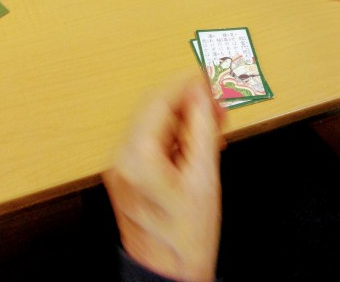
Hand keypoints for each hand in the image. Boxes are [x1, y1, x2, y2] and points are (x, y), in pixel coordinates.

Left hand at [103, 75, 223, 281]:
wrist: (169, 274)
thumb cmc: (186, 237)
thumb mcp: (204, 177)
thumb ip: (203, 128)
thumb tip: (202, 92)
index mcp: (137, 156)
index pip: (159, 100)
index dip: (186, 84)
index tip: (207, 76)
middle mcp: (122, 157)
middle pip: (155, 109)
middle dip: (188, 100)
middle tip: (217, 99)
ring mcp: (122, 166)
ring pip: (154, 123)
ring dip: (184, 116)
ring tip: (214, 121)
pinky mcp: (127, 173)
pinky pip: (152, 140)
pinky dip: (175, 134)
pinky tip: (198, 139)